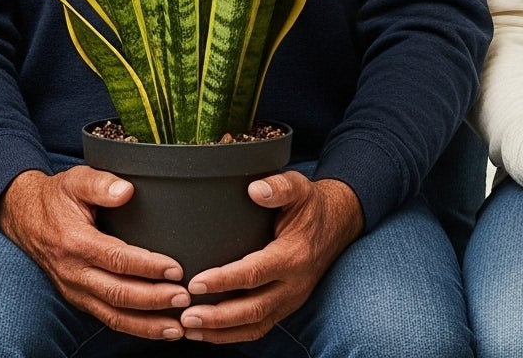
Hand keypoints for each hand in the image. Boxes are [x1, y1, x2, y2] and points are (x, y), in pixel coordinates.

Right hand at [0, 166, 189, 339]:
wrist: (25, 219)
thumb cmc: (56, 198)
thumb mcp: (75, 180)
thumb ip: (100, 183)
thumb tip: (126, 191)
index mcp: (75, 242)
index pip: (116, 259)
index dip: (147, 266)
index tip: (175, 269)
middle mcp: (74, 272)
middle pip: (118, 293)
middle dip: (154, 299)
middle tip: (185, 297)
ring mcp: (75, 290)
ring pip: (114, 315)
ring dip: (148, 324)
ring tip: (178, 326)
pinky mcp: (79, 300)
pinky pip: (109, 319)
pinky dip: (136, 328)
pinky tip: (160, 328)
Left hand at [176, 173, 362, 342]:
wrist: (337, 225)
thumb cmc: (311, 206)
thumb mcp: (300, 187)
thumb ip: (279, 187)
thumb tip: (255, 190)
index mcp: (293, 256)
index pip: (255, 273)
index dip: (224, 281)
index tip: (195, 283)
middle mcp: (293, 284)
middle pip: (253, 309)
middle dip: (217, 317)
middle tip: (185, 316)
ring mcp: (290, 300)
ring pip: (255, 325)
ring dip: (221, 332)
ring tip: (189, 329)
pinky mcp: (285, 307)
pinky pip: (259, 327)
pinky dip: (232, 335)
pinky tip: (207, 332)